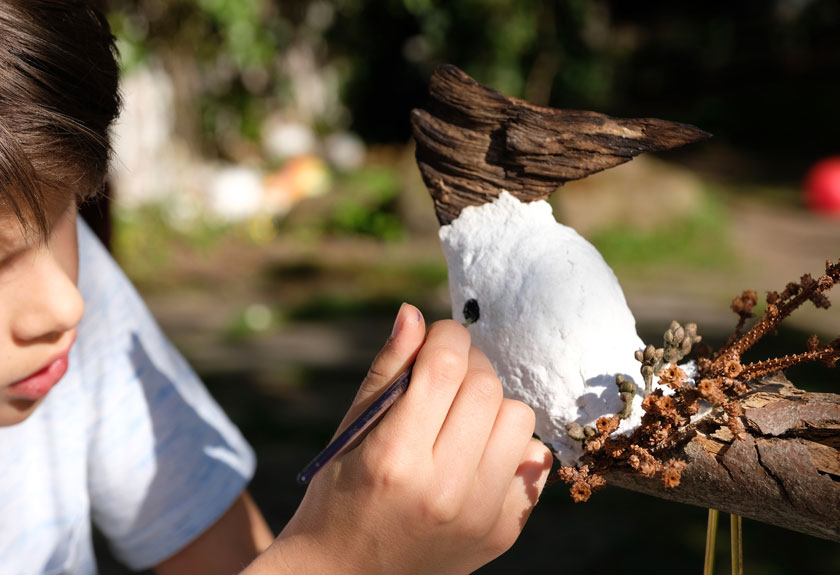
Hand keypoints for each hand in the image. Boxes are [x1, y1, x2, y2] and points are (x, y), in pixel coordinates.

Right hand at [246, 303, 551, 573]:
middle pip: (486, 387)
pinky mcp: (504, 532)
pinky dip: (509, 446)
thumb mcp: (350, 431)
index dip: (446, 336)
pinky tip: (476, 454)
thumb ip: (386, 370)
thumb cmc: (339, 496)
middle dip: (469, 365)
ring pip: (518, 419)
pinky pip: (534, 460)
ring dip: (492, 405)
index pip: (445, 367)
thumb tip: (415, 313)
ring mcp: (479, 516)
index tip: (439, 337)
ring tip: (461, 418)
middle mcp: (443, 490)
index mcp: (394, 458)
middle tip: (446, 376)